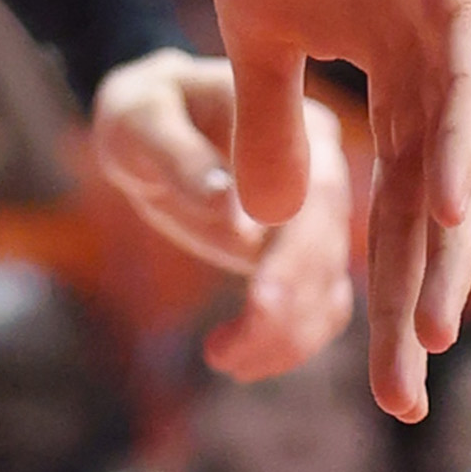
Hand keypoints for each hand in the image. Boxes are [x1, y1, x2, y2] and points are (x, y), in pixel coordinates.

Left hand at [91, 50, 356, 376]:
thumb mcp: (141, 119)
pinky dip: (284, 344)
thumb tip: (231, 211)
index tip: (262, 306)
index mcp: (295, 120)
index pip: (317, 192)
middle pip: (329, 252)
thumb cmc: (142, 113)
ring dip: (284, 340)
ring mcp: (321, 216)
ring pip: (328, 292)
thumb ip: (181, 156)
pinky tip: (234, 358)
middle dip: (287, 311)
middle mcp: (324, 167)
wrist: (153, 127)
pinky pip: (315, 311)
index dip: (296, 254)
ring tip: (221, 357)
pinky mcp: (308, 256)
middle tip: (231, 352)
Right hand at [206, 0, 470, 421]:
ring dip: (448, 245)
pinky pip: (466, 78)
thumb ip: (272, 121)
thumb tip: (273, 223)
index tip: (385, 385)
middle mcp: (448, 66)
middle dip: (421, 299)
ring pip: (461, 154)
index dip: (390, 293)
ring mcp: (461, 22)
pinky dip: (460, 147)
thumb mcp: (255, 30)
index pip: (399, 209)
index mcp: (405, 82)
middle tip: (408, 392)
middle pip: (436, 206)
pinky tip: (447, 208)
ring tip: (435, 327)